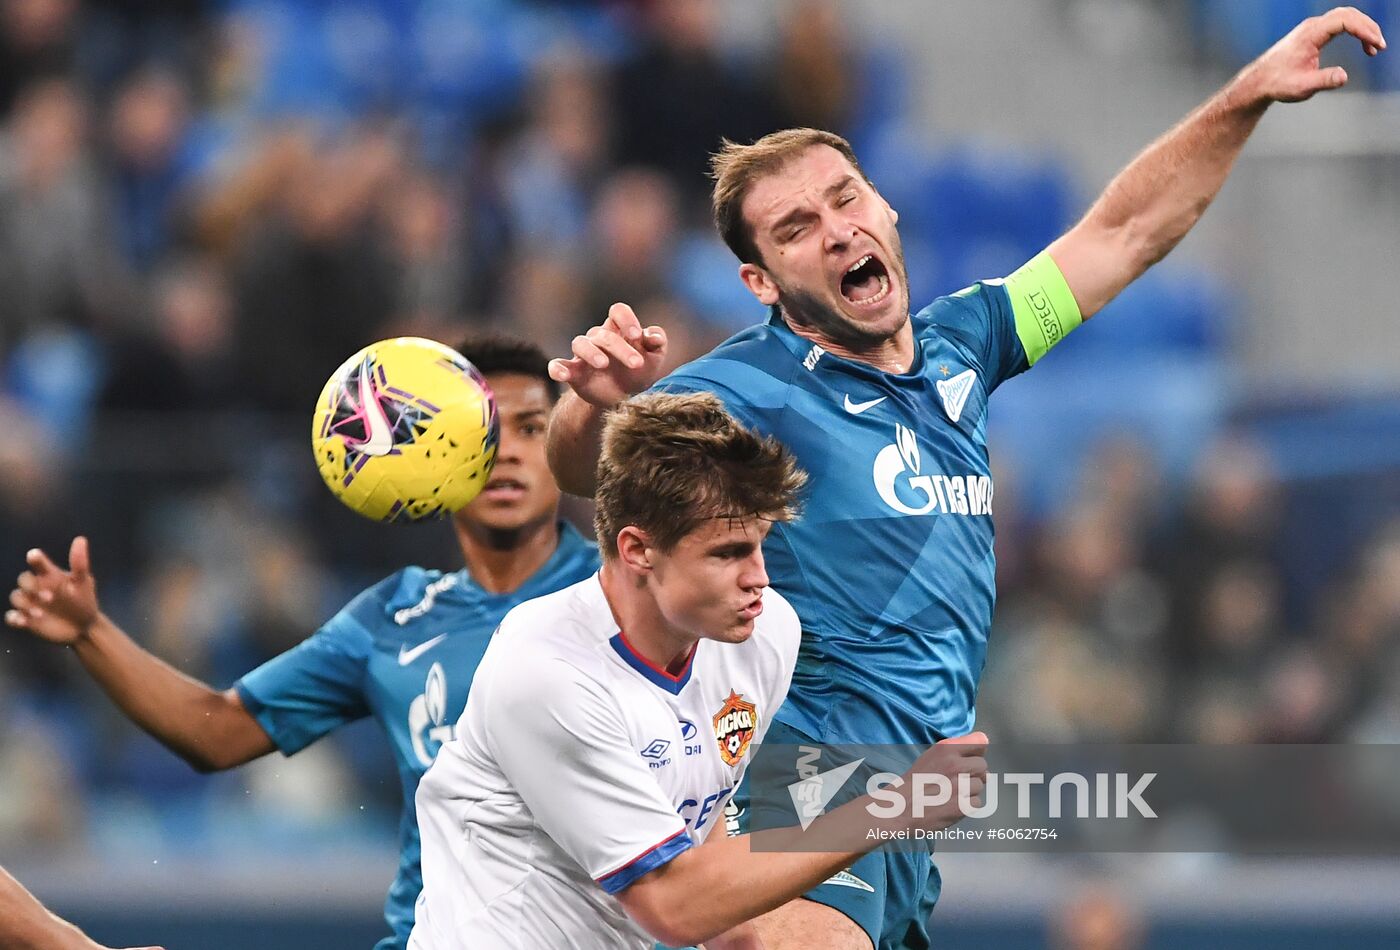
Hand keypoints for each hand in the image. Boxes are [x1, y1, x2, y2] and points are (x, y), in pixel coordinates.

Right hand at [6, 537, 100, 645]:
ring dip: (25, 604)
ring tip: (40, 614)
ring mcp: (30, 603)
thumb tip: (80, 539)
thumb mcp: (83, 582)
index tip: (34, 555)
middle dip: (32, 586)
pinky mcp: (26, 619)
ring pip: (17, 598)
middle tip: (50, 597)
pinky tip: (23, 621)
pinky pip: (12, 617)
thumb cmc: (83, 599)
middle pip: (24, 580)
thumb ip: (79, 563)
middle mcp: (37, 587)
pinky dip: (14, 618)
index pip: (38, 563)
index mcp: (50, 575)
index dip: (35, 558)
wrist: (83, 625)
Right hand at [548, 303, 668, 406]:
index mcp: (619, 330)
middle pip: (604, 334)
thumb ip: (657, 343)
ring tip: (603, 364)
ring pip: (580, 343)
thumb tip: (655, 336)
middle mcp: (599, 338)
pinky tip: (563, 375)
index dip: (626, 319)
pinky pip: (558, 365)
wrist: (623, 401)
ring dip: (591, 352)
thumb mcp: (654, 359)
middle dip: (621, 348)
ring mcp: (583, 355)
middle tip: (637, 364)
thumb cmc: (638, 373)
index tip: (637, 336)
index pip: (618, 311)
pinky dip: (558, 368)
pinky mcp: (573, 372)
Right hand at [903, 731, 988, 832]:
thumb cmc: (913, 782)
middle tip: (958, 780)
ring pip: (980, 785)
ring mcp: (960, 786)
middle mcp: (956, 764)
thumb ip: (954, 752)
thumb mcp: (930, 756)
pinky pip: (976, 803)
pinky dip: (967, 806)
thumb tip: (978, 757)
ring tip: (951, 794)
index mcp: (946, 748)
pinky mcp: (963, 806)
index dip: (977, 751)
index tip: (970, 758)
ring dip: (969, 791)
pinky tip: (952, 805)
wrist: (900, 807)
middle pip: (983, 765)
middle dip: (974, 773)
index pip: (981, 741)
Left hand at [1242, 6, 1385, 103]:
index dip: (1363, 30)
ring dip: (1363, 28)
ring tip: (1374, 47)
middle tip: (1380, 46)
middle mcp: (1311, 27)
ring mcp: (1312, 28)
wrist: (1259, 82)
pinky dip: (1355, 30)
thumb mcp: (1302, 87)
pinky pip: (1340, 23)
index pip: (1343, 21)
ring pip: (1345, 17)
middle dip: (1368, 27)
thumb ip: (1323, 80)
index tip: (1375, 45)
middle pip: (1348, 15)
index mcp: (1309, 35)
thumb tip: (1343, 76)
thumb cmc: (1277, 84)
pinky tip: (1363, 45)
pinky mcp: (1313, 33)